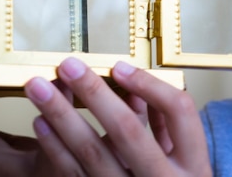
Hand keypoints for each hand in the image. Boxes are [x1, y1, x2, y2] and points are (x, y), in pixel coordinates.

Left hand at [24, 58, 211, 175]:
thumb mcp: (185, 159)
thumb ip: (164, 123)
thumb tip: (133, 85)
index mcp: (192, 165)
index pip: (177, 112)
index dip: (149, 85)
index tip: (119, 67)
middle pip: (127, 131)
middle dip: (94, 93)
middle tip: (69, 66)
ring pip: (91, 155)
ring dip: (62, 117)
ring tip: (39, 90)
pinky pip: (74, 175)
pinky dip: (55, 148)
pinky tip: (42, 124)